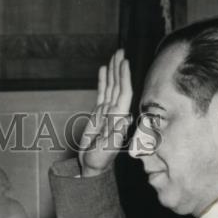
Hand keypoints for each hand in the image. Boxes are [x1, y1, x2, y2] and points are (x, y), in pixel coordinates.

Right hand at [79, 49, 132, 176]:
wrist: (91, 166)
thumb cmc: (99, 160)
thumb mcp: (108, 149)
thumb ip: (116, 133)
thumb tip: (125, 117)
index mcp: (118, 118)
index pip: (124, 93)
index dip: (124, 77)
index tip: (124, 62)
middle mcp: (115, 112)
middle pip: (118, 86)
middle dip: (119, 69)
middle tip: (120, 51)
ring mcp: (107, 112)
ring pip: (111, 87)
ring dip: (112, 71)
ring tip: (113, 56)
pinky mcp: (99, 114)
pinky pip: (102, 93)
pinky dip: (102, 81)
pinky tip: (103, 70)